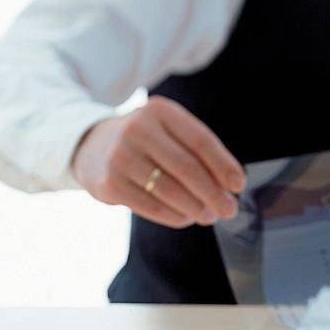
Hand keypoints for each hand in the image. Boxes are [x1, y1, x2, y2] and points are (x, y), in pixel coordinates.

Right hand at [71, 96, 245, 228]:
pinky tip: (186, 218)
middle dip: (213, 193)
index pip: (200, 141)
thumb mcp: (166, 131)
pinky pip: (151, 206)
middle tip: (229, 209)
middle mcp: (137, 129)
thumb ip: (195, 151)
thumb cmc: (143, 142)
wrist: (91, 146)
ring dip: (196, 208)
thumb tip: (228, 188)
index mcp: (159, 110)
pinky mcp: (109, 183)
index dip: (223, 165)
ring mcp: (120, 156)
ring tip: (209, 216)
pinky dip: (175, 216)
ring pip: (170, 190)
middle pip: (187, 167)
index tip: (238, 186)